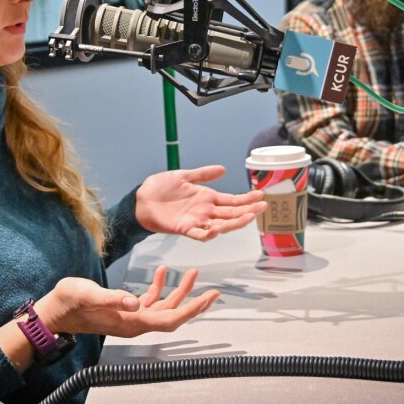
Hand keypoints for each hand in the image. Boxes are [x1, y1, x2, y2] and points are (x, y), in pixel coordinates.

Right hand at [36, 265, 217, 336]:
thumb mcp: (90, 294)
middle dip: (194, 302)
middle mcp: (135, 322)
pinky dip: (159, 287)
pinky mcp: (125, 309)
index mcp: (130, 322)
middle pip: (173, 315)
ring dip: (179, 291)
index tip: (208, 299)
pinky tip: (161, 271)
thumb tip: (135, 300)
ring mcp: (131, 316)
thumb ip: (113, 297)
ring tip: (192, 273)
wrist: (55, 310)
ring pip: (164, 307)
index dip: (191, 310)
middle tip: (213, 291)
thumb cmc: (69, 303)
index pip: (169, 320)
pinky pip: (150, 300)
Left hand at [135, 165, 266, 240]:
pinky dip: (209, 233)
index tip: (261, 196)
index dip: (246, 199)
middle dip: (247, 211)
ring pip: (221, 225)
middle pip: (231, 213)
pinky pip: (200, 234)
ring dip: (234, 223)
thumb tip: (223, 169)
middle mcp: (205, 211)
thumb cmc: (159, 188)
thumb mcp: (183, 176)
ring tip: (248, 217)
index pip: (231, 200)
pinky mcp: (184, 228)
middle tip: (263, 207)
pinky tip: (219, 228)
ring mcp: (196, 220)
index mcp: (206, 198)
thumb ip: (203, 175)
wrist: (140, 200)